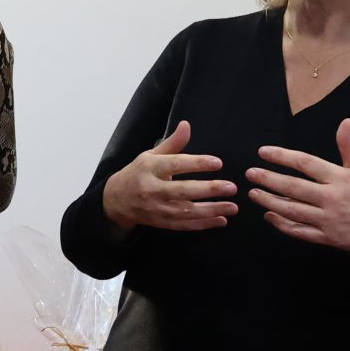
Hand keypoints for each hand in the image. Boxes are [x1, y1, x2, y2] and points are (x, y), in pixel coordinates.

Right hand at [100, 120, 235, 232]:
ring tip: (233, 207)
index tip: (218, 163)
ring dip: (212, 210)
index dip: (197, 163)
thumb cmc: (138, 173)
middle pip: (183, 191)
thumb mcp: (151, 155)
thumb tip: (187, 125)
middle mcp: (152, 189)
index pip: (176, 164)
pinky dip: (204, 224)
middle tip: (231, 187)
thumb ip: (172, 143)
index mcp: (150, 169)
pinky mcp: (161, 223)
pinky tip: (221, 220)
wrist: (117, 200)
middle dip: (209, 190)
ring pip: (187, 212)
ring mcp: (156, 209)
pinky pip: (185, 225)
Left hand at [244, 120, 349, 259]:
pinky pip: (298, 231)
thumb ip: (348, 146)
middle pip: (293, 187)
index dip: (282, 156)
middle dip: (268, 179)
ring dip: (269, 201)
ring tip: (253, 194)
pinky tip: (269, 215)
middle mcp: (332, 198)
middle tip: (250, 173)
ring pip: (291, 210)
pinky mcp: (326, 237)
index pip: (305, 163)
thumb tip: (345, 121)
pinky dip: (281, 224)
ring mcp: (327, 219)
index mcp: (340, 178)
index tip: (263, 152)